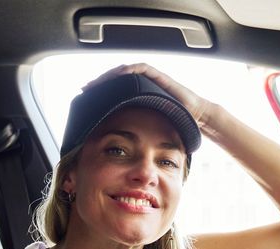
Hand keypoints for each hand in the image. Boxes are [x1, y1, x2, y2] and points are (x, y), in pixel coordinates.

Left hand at [83, 62, 214, 126]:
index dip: (98, 93)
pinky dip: (128, 70)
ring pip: (124, 71)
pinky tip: (117, 75)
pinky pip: (140, 69)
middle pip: (115, 79)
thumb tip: (118, 149)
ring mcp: (150, 79)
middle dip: (99, 83)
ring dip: (109, 75)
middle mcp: (141, 85)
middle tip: (84, 89)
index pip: (113, 90)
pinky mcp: (158, 76)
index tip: (85, 98)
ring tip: (96, 82)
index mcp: (136, 96)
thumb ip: (134, 132)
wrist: (195, 116)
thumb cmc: (174, 124)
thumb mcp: (148, 129)